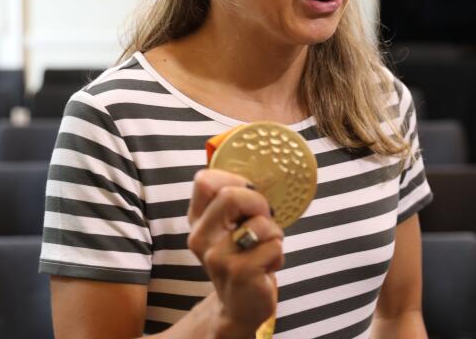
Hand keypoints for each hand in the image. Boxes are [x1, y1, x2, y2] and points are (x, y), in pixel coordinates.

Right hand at [187, 169, 282, 336]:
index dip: (234, 180)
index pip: (204, 181)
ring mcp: (216, 256)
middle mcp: (200, 236)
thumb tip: (260, 170)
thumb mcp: (230, 227)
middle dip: (259, 204)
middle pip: (232, 195)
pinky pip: (273, 245)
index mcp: (197, 219)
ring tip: (265, 248)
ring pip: (259, 222)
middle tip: (263, 221)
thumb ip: (235, 202)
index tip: (247, 194)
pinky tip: (267, 266)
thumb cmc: (243, 257)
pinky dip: (278, 253)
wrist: (241, 305)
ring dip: (274, 233)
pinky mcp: (239, 272)